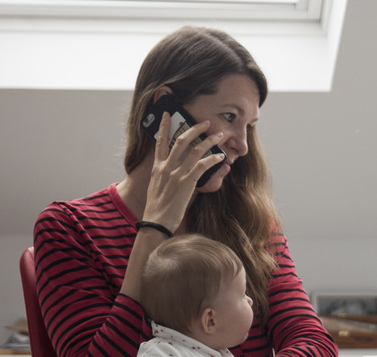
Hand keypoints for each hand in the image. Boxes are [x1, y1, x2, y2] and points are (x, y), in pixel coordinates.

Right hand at [143, 112, 225, 230]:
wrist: (156, 221)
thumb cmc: (158, 208)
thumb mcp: (156, 188)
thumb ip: (164, 176)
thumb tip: (174, 172)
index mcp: (157, 168)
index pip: (160, 142)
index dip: (164, 126)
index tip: (167, 114)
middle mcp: (166, 167)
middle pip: (181, 140)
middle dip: (195, 128)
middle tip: (206, 122)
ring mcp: (176, 174)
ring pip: (195, 149)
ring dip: (209, 140)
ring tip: (219, 135)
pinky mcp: (187, 182)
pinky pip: (203, 165)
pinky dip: (213, 159)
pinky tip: (220, 157)